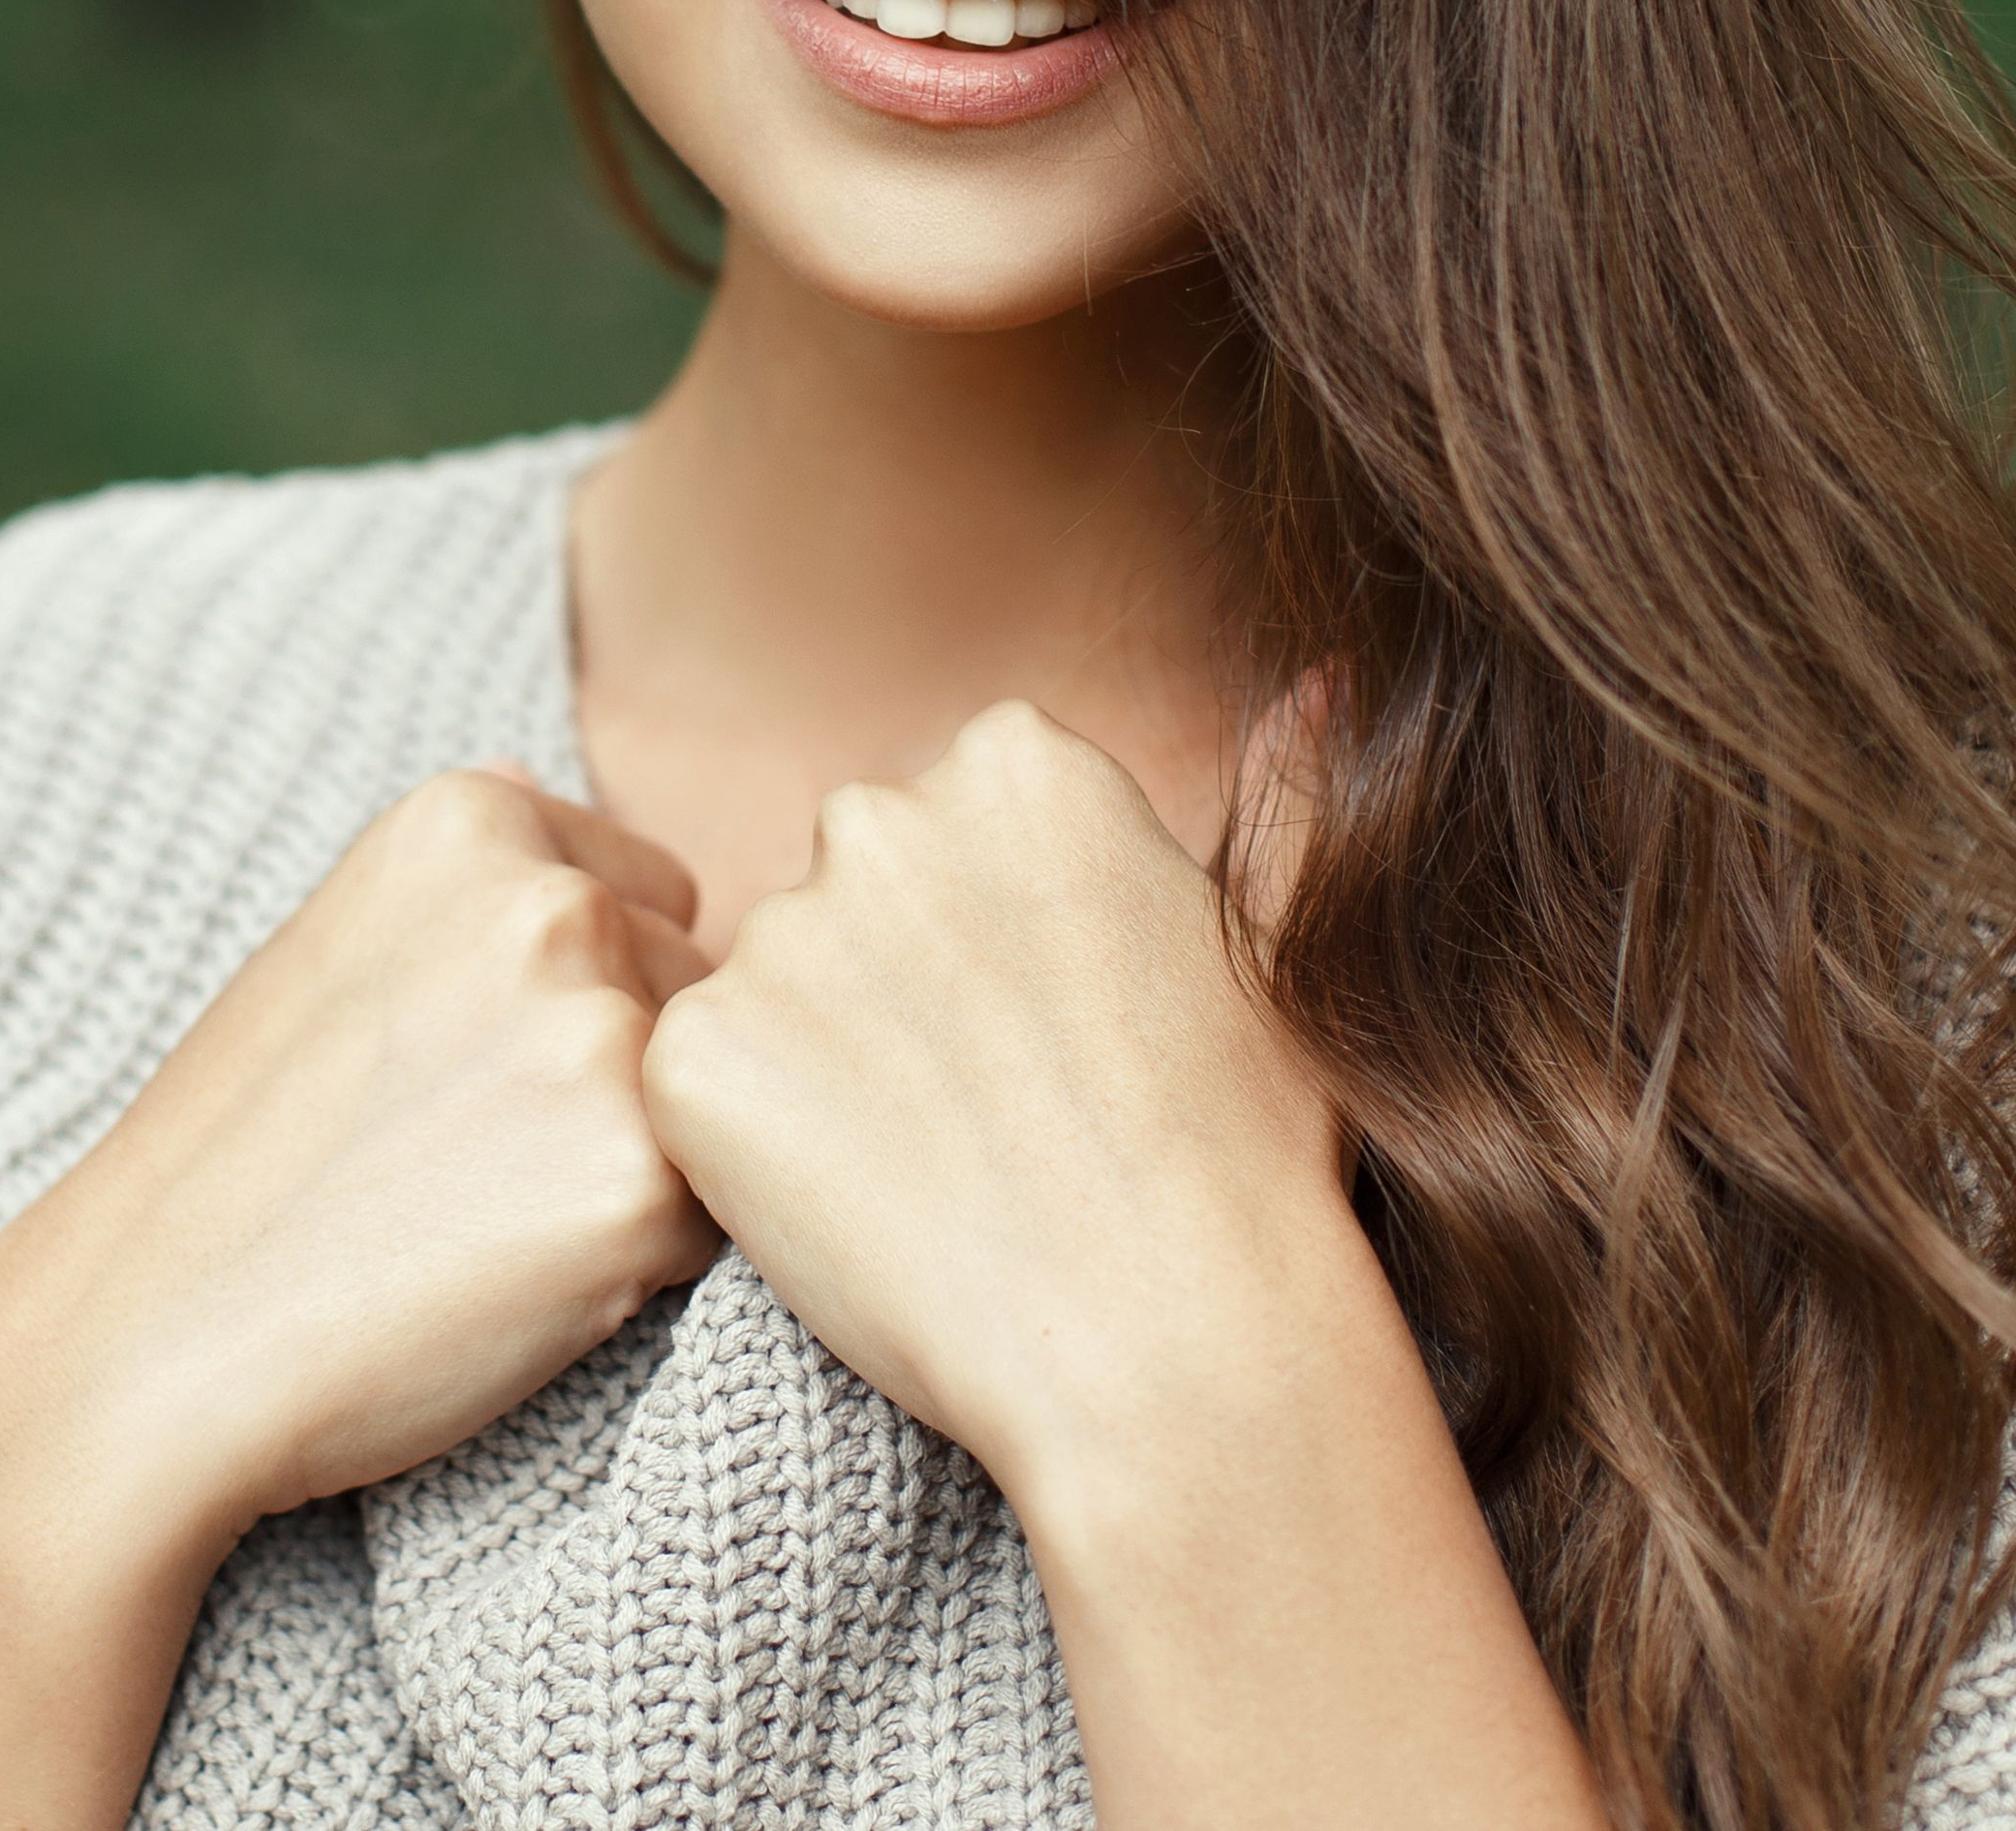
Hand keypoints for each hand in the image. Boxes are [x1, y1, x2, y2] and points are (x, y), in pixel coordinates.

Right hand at [0, 765, 722, 1569]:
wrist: (143, 1341)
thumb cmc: (240, 1157)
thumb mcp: (337, 935)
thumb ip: (476, 871)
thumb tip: (576, 800)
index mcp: (477, 814)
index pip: (652, 893)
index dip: (581, 1001)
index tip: (472, 1072)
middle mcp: (555, 896)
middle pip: (697, 988)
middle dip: (627, 1070)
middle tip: (473, 1161)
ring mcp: (602, 1031)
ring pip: (714, 1101)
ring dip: (645, 1159)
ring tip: (492, 1219)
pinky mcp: (639, 1179)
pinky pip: (718, 1220)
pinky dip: (648, 1264)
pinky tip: (520, 1283)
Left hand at [637, 700, 1351, 1505]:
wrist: (1170, 1339)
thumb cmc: (1250, 1155)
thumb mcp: (1288, 939)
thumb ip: (1281, 790)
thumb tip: (1319, 677)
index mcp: (1017, 761)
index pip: (960, 818)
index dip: (1005, 944)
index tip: (1059, 1034)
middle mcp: (879, 814)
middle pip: (860, 892)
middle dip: (903, 988)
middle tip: (995, 1118)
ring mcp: (778, 934)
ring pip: (780, 992)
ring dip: (828, 1073)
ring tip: (940, 1182)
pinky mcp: (696, 1058)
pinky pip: (700, 1090)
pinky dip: (752, 1157)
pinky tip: (863, 1217)